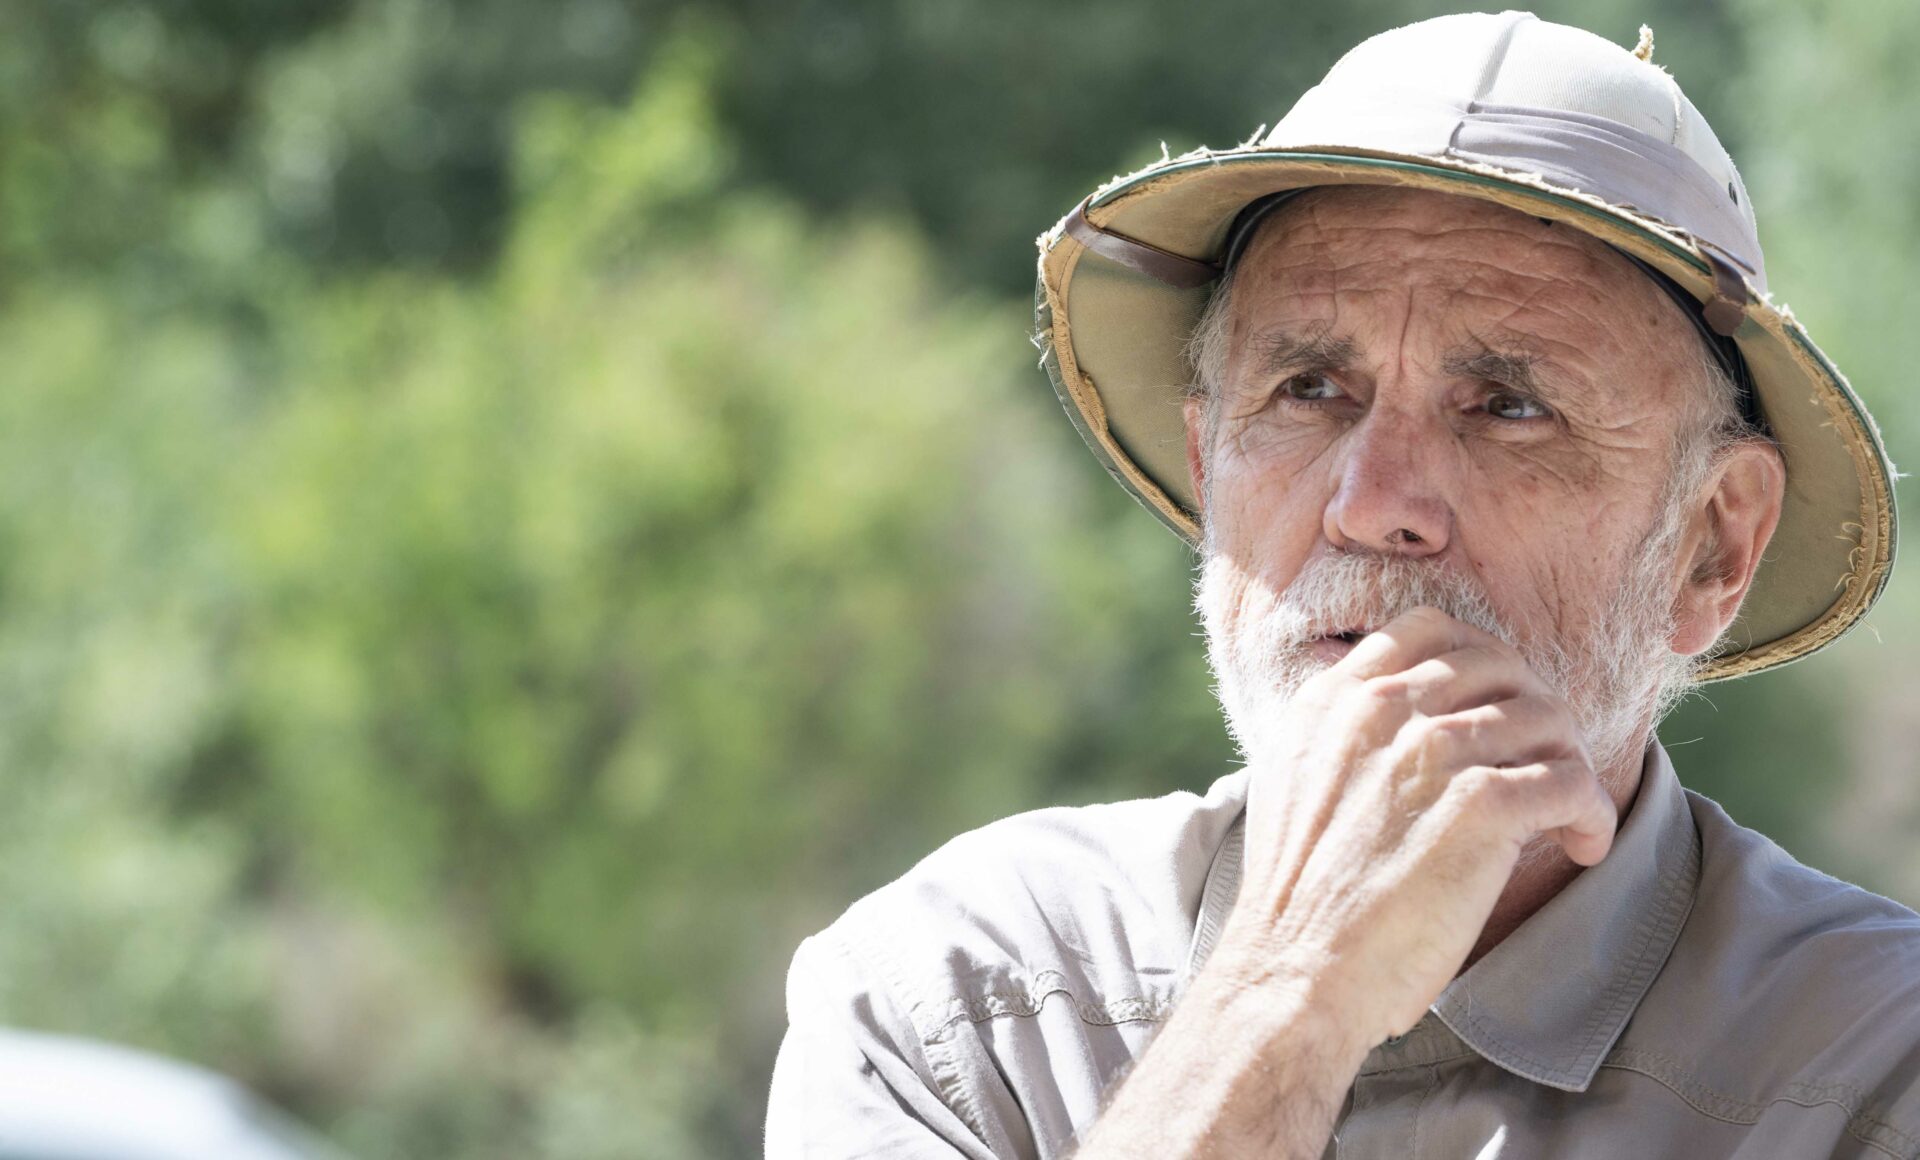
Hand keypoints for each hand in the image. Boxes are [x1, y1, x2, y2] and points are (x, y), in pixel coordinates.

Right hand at [1210, 606, 1617, 1046]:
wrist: (1295, 970)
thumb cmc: (1299, 902)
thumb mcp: (1292, 786)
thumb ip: (1340, 738)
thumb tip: (1396, 724)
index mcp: (1333, 702)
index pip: (1426, 629)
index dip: (1480, 657)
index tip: (1499, 703)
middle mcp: (1381, 711)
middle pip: (1499, 665)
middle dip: (1535, 710)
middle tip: (1544, 763)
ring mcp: (1432, 751)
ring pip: (1546, 718)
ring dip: (1569, 765)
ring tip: (1565, 815)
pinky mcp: (1480, 804)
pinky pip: (1572, 782)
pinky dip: (1591, 816)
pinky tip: (1581, 846)